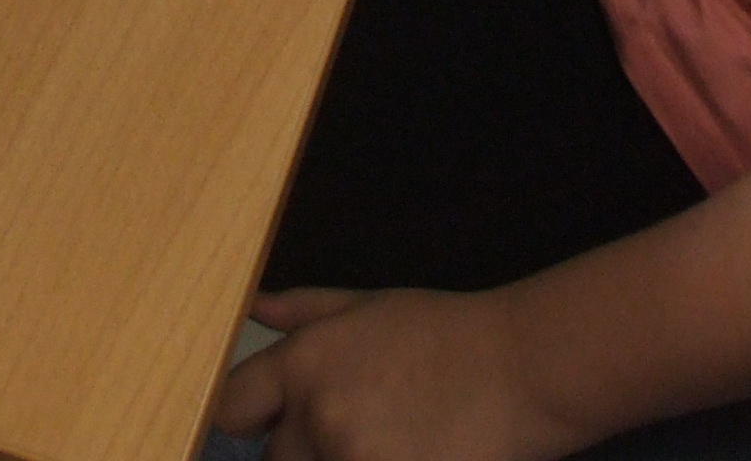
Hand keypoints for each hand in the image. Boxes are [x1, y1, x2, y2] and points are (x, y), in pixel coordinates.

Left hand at [213, 288, 583, 460]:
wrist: (519, 370)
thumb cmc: (442, 332)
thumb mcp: (367, 304)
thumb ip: (301, 311)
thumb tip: (252, 308)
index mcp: (303, 364)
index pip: (231, 408)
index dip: (247, 418)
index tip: (264, 422)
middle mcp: (317, 416)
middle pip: (275, 458)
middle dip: (300, 449)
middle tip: (353, 426)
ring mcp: (352, 459)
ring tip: (384, 438)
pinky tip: (404, 450)